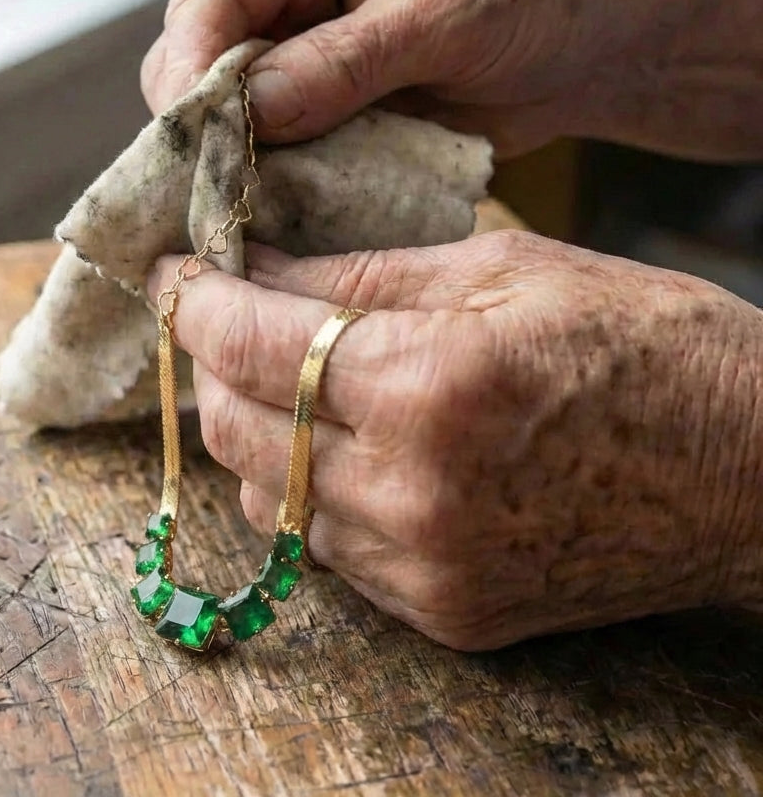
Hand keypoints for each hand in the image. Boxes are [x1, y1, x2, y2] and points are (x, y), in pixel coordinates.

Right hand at [142, 0, 762, 159]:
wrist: (578, 43)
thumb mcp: (442, 16)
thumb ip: (346, 61)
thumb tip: (251, 110)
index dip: (191, 68)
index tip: (192, 137)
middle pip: (195, 54)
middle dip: (202, 122)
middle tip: (216, 187)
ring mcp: (289, 45)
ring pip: (219, 107)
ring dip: (232, 157)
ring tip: (247, 204)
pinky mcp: (309, 99)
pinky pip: (264, 143)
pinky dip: (269, 177)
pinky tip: (277, 205)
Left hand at [148, 232, 762, 649]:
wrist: (753, 472)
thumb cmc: (645, 344)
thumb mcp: (502, 270)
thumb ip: (360, 276)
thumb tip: (253, 267)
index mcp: (430, 385)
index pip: (250, 344)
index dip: (195, 301)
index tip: (175, 270)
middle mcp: (412, 492)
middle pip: (236, 429)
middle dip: (213, 362)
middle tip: (229, 313)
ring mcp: (425, 568)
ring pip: (268, 498)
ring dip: (255, 429)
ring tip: (286, 375)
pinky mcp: (444, 612)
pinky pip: (324, 549)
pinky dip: (307, 489)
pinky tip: (341, 442)